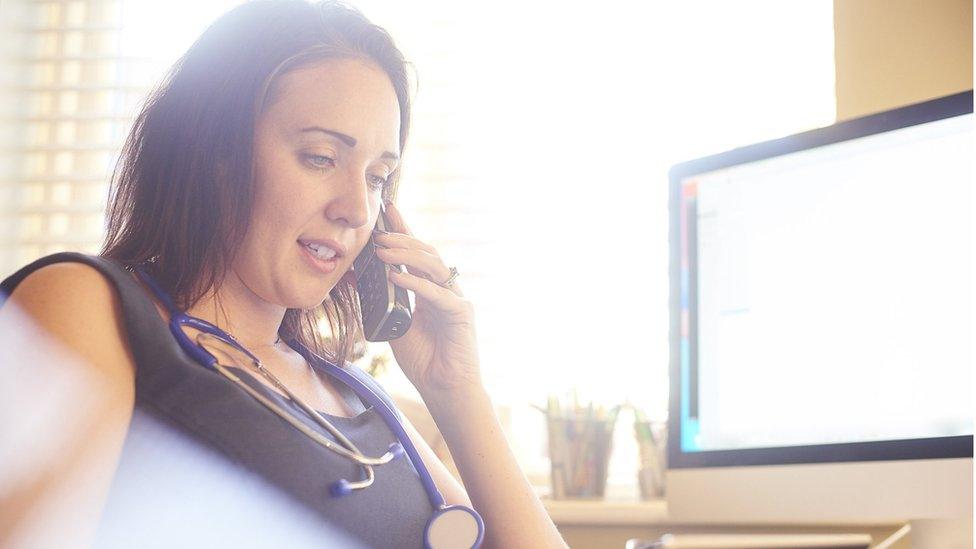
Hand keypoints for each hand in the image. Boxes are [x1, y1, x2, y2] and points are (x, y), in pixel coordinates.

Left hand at [372, 201, 482, 400]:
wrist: (444, 390)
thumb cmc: (423, 360)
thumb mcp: (394, 326)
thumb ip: (382, 304)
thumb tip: (358, 280)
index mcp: (430, 290)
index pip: (416, 254)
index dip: (404, 231)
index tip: (389, 210)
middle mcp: (445, 290)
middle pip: (427, 254)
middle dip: (403, 239)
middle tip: (379, 232)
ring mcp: (455, 300)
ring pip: (434, 266)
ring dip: (407, 256)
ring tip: (383, 251)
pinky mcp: (461, 314)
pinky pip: (438, 293)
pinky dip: (417, 284)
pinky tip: (397, 277)